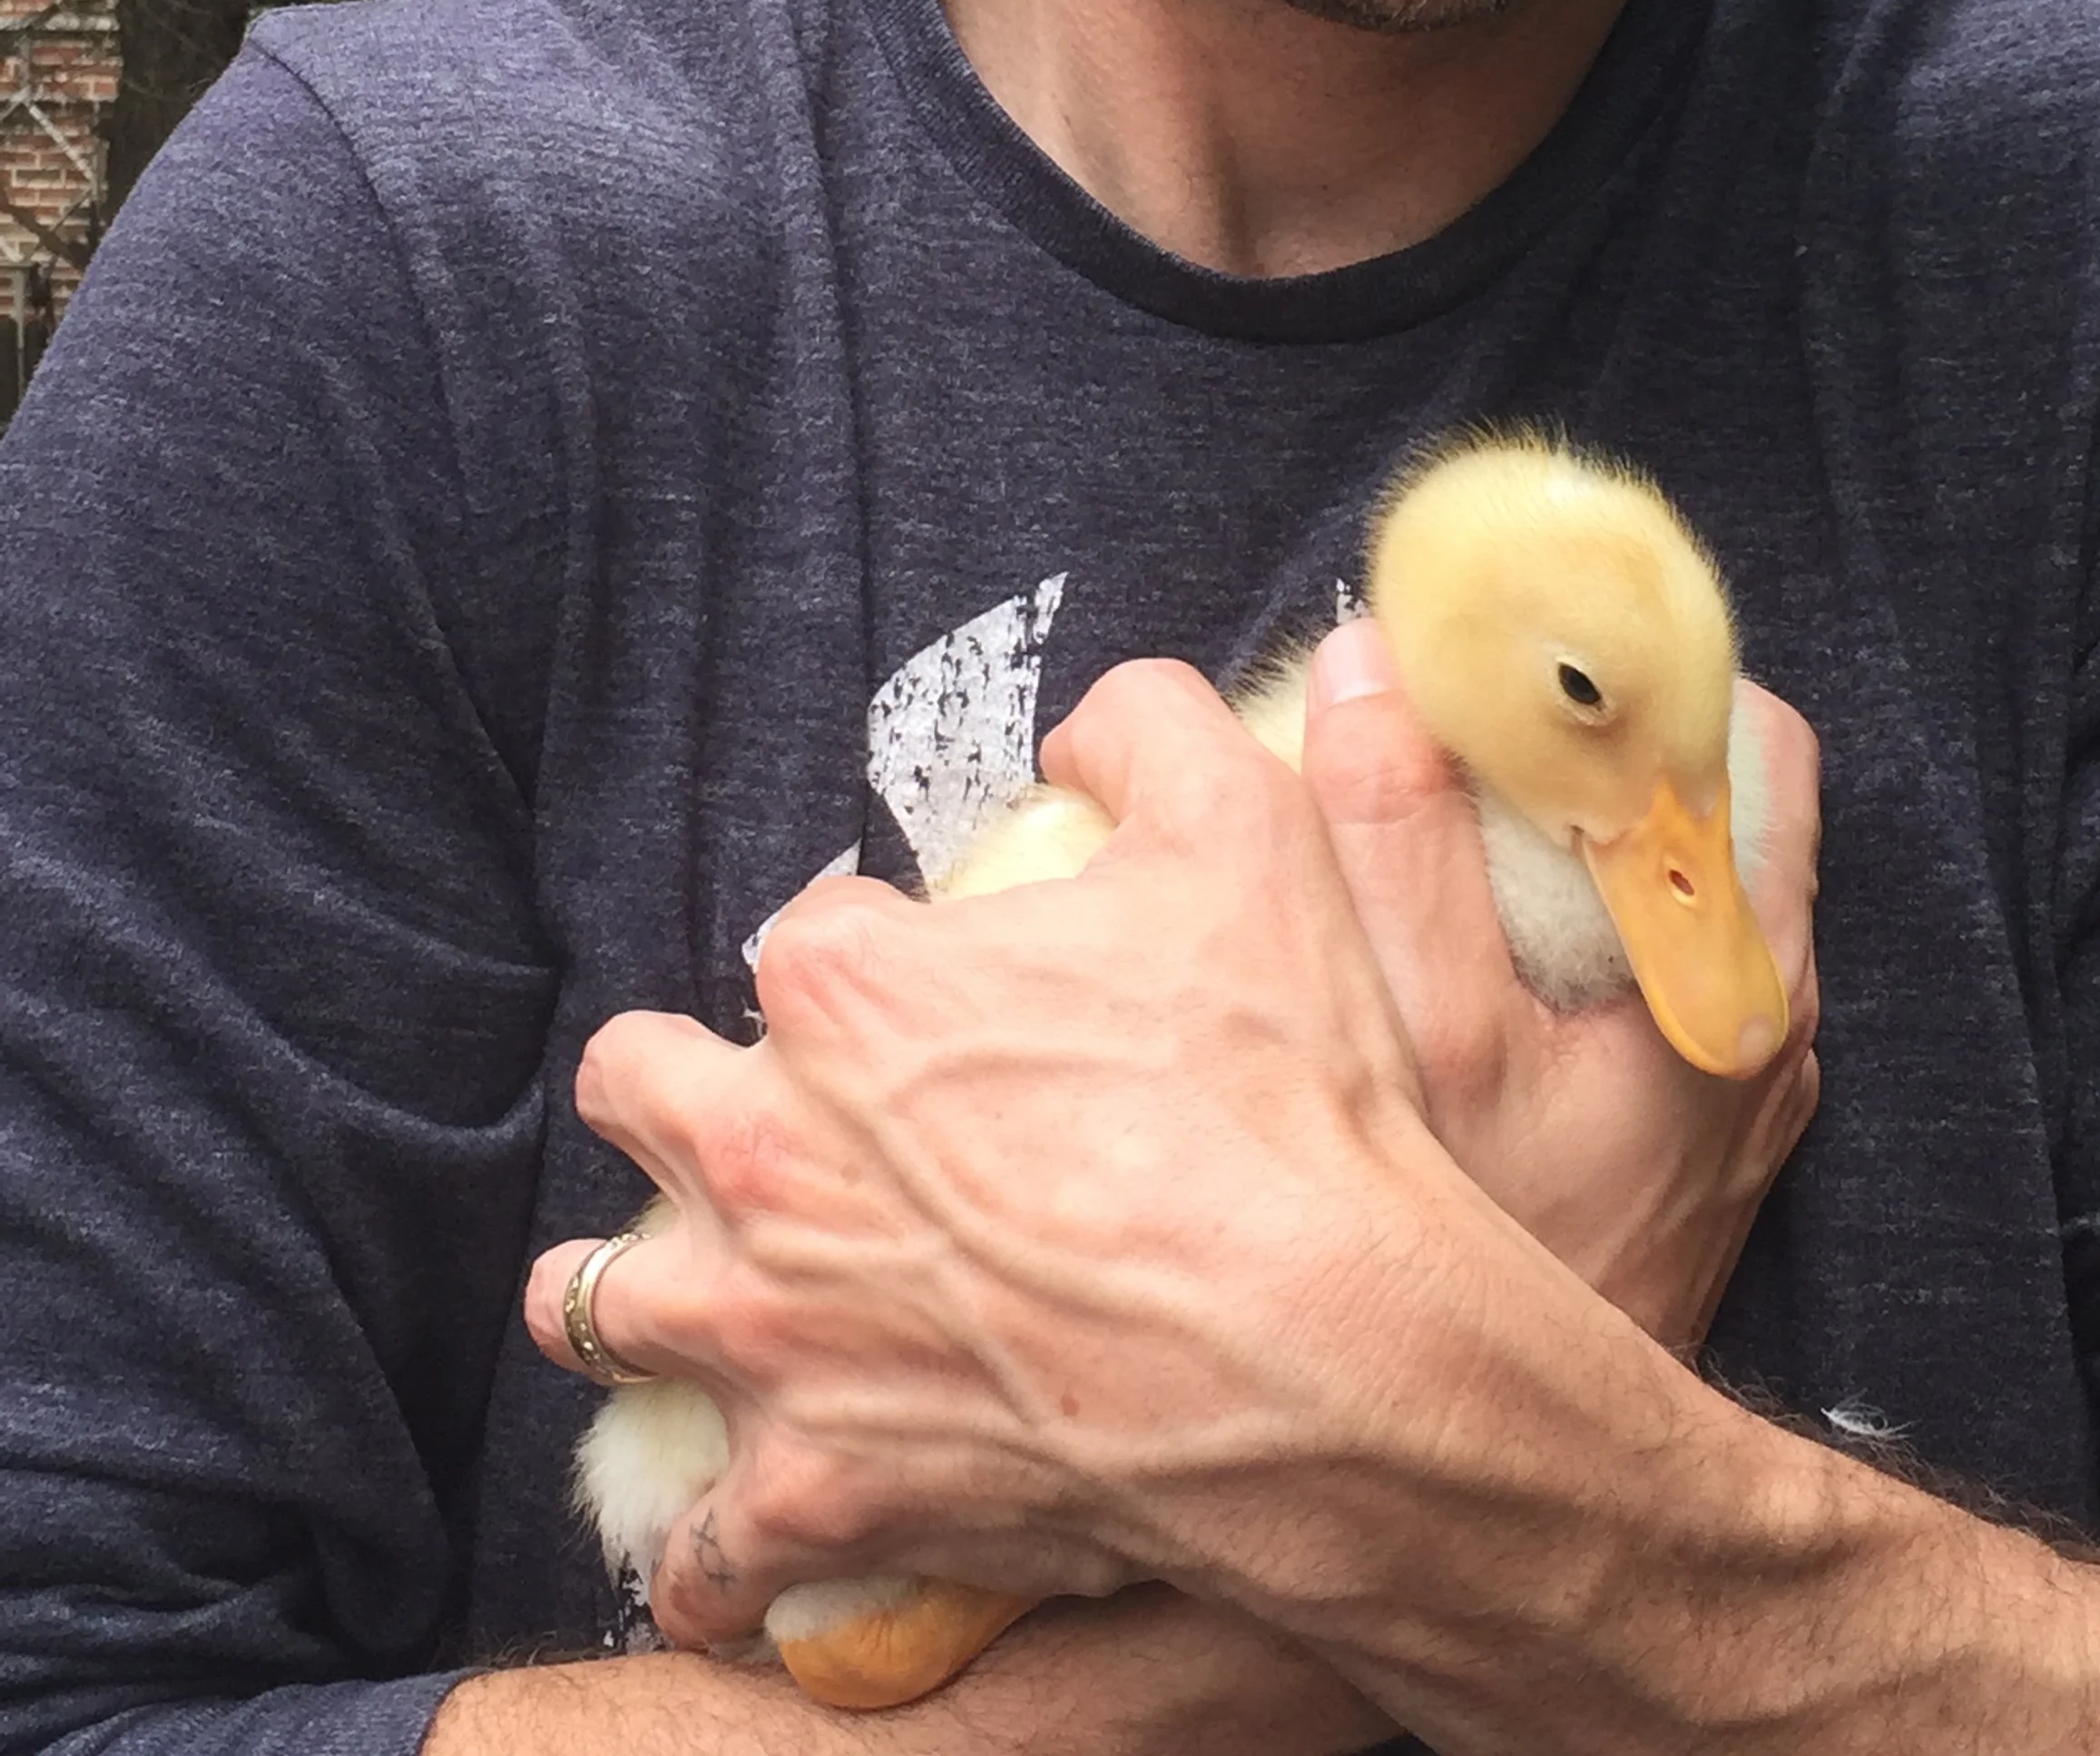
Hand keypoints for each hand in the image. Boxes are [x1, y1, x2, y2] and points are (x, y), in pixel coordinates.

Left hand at [528, 663, 1463, 1651]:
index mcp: (845, 990)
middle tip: (762, 1117)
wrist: (1327, 1344)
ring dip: (638, 1290)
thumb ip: (1148, 728)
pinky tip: (741, 1543)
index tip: (925, 996)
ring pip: (601, 1300)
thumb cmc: (1277, 1090)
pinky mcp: (817, 1487)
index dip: (864, 961)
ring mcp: (774, 1330)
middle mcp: (767, 1151)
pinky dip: (717, 1550)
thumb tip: (1093, 721)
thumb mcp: (1245, 830)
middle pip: (639, 1094)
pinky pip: (707, 1547)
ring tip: (693, 1295)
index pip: (796, 943)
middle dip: (683, 1095)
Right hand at [1295, 621, 1820, 1353]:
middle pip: (1690, 789)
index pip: (1744, 734)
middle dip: (1562, 734)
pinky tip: (1439, 927)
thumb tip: (1368, 664)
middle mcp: (1756, 1001)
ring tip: (1416, 810)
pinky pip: (1624, 950)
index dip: (1624, 662)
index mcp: (1737, 961)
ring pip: (1651, 871)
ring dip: (1543, 822)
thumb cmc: (1476, 1260)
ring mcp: (1724, 1061)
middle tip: (1431, 717)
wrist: (1507, 1474)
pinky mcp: (1682, 1109)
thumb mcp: (1423, 1036)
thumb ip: (1393, 839)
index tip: (1497, 644)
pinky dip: (1542, 909)